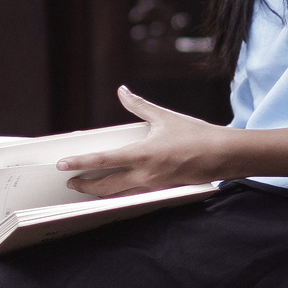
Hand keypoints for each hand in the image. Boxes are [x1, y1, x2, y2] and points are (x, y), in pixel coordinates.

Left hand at [57, 87, 243, 194]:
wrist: (223, 155)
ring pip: (119, 194)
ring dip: (100, 192)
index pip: (103, 160)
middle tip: (71, 181)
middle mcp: (145, 174)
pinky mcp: (161, 190)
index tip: (63, 165)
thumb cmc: (196, 135)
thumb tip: (122, 91)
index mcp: (142, 154)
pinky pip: (135, 195)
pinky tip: (114, 191)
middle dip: (85, 185)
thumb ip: (138, 106)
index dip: (80, 163)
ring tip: (87, 188)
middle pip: (105, 186)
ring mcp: (153, 185)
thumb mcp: (164, 117)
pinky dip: (120, 194)